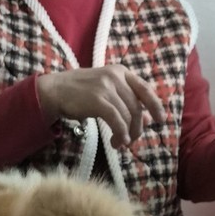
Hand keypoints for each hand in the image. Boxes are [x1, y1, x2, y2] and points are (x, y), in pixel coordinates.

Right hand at [37, 65, 166, 147]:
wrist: (54, 91)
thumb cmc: (80, 93)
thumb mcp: (106, 92)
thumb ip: (126, 103)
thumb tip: (149, 120)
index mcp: (120, 72)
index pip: (145, 88)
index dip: (156, 105)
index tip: (161, 120)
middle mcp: (116, 76)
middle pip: (137, 107)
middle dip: (137, 127)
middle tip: (131, 140)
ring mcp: (106, 87)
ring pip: (128, 115)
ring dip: (127, 134)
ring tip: (119, 144)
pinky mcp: (97, 99)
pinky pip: (117, 120)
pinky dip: (121, 134)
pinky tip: (117, 142)